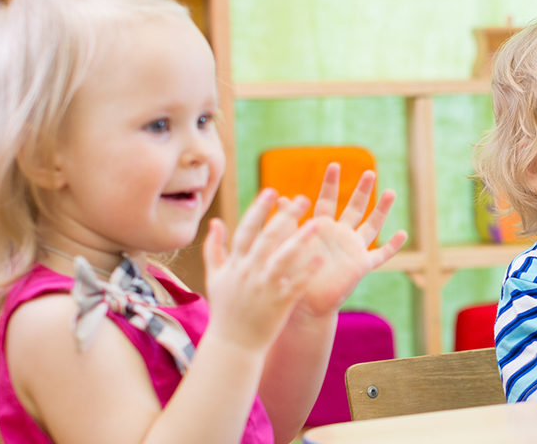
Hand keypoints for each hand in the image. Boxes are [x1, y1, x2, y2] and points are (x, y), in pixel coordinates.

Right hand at [202, 189, 322, 351]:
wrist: (233, 344)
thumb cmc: (225, 309)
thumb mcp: (214, 277)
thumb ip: (214, 248)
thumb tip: (214, 221)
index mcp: (234, 264)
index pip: (246, 230)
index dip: (259, 210)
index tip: (272, 191)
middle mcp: (248, 273)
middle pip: (267, 239)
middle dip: (285, 217)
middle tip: (303, 199)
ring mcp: (264, 288)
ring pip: (283, 258)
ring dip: (301, 239)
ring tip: (318, 223)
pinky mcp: (279, 303)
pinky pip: (296, 284)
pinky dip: (308, 271)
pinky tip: (322, 257)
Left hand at [297, 163, 408, 317]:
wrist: (302, 303)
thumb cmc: (290, 274)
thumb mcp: (287, 244)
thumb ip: (287, 222)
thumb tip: (280, 198)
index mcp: (320, 227)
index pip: (327, 200)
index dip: (330, 183)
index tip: (334, 164)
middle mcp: (339, 235)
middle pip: (354, 208)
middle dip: (362, 190)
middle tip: (370, 172)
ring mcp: (353, 249)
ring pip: (371, 225)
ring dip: (382, 210)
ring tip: (391, 192)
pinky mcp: (362, 266)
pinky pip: (381, 254)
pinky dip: (392, 246)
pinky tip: (403, 234)